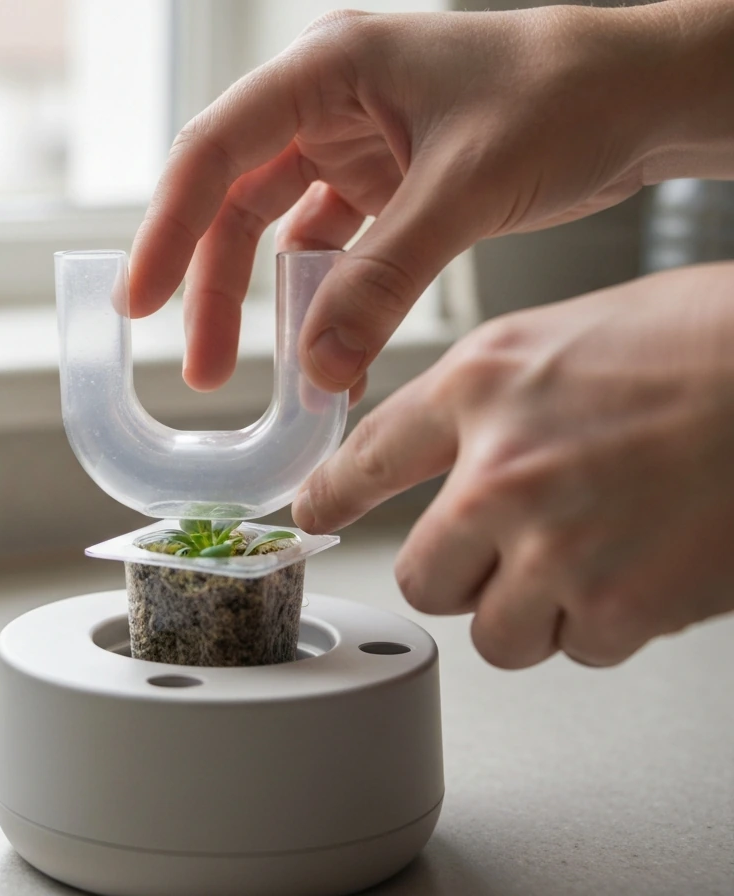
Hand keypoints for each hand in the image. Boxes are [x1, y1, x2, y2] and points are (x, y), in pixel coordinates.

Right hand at [128, 0, 733, 397]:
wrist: (650, 96)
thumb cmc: (571, 94)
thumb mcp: (466, 186)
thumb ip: (384, 277)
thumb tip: (318, 365)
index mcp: (329, 68)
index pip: (215, 150)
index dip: (167, 229)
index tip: (141, 302)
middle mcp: (329, 103)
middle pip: (235, 201)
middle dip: (212, 287)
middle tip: (201, 367)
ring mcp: (356, 145)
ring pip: (277, 233)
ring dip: (265, 304)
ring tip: (260, 373)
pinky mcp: (387, 184)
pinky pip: (335, 254)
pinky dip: (328, 304)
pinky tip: (328, 353)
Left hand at [293, 263, 733, 668]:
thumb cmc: (707, 344)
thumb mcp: (561, 338)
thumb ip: (484, 401)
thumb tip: (442, 458)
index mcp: (482, 386)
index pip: (367, 457)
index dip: (330, 497)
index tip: (310, 517)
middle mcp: (502, 469)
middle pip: (422, 578)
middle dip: (458, 576)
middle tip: (500, 555)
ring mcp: (558, 545)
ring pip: (496, 632)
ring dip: (533, 610)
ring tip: (589, 558)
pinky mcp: (623, 606)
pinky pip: (578, 649)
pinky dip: (606, 624)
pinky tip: (643, 568)